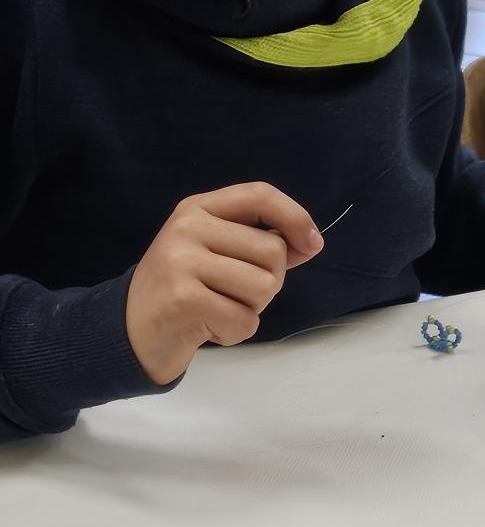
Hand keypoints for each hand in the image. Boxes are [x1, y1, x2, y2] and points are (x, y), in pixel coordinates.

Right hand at [125, 183, 321, 384]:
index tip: (312, 244)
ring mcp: (182, 261)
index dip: (295, 217)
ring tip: (216, 307)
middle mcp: (187, 228)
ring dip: (250, 309)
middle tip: (228, 292)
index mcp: (197, 209)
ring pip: (264, 287)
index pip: (260, 195)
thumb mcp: (217, 254)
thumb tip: (310, 241)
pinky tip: (206, 327)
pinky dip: (234, 332)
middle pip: (273, 252)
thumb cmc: (186, 290)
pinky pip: (246, 319)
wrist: (130, 330)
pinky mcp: (184, 299)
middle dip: (267, 282)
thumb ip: (261, 245)